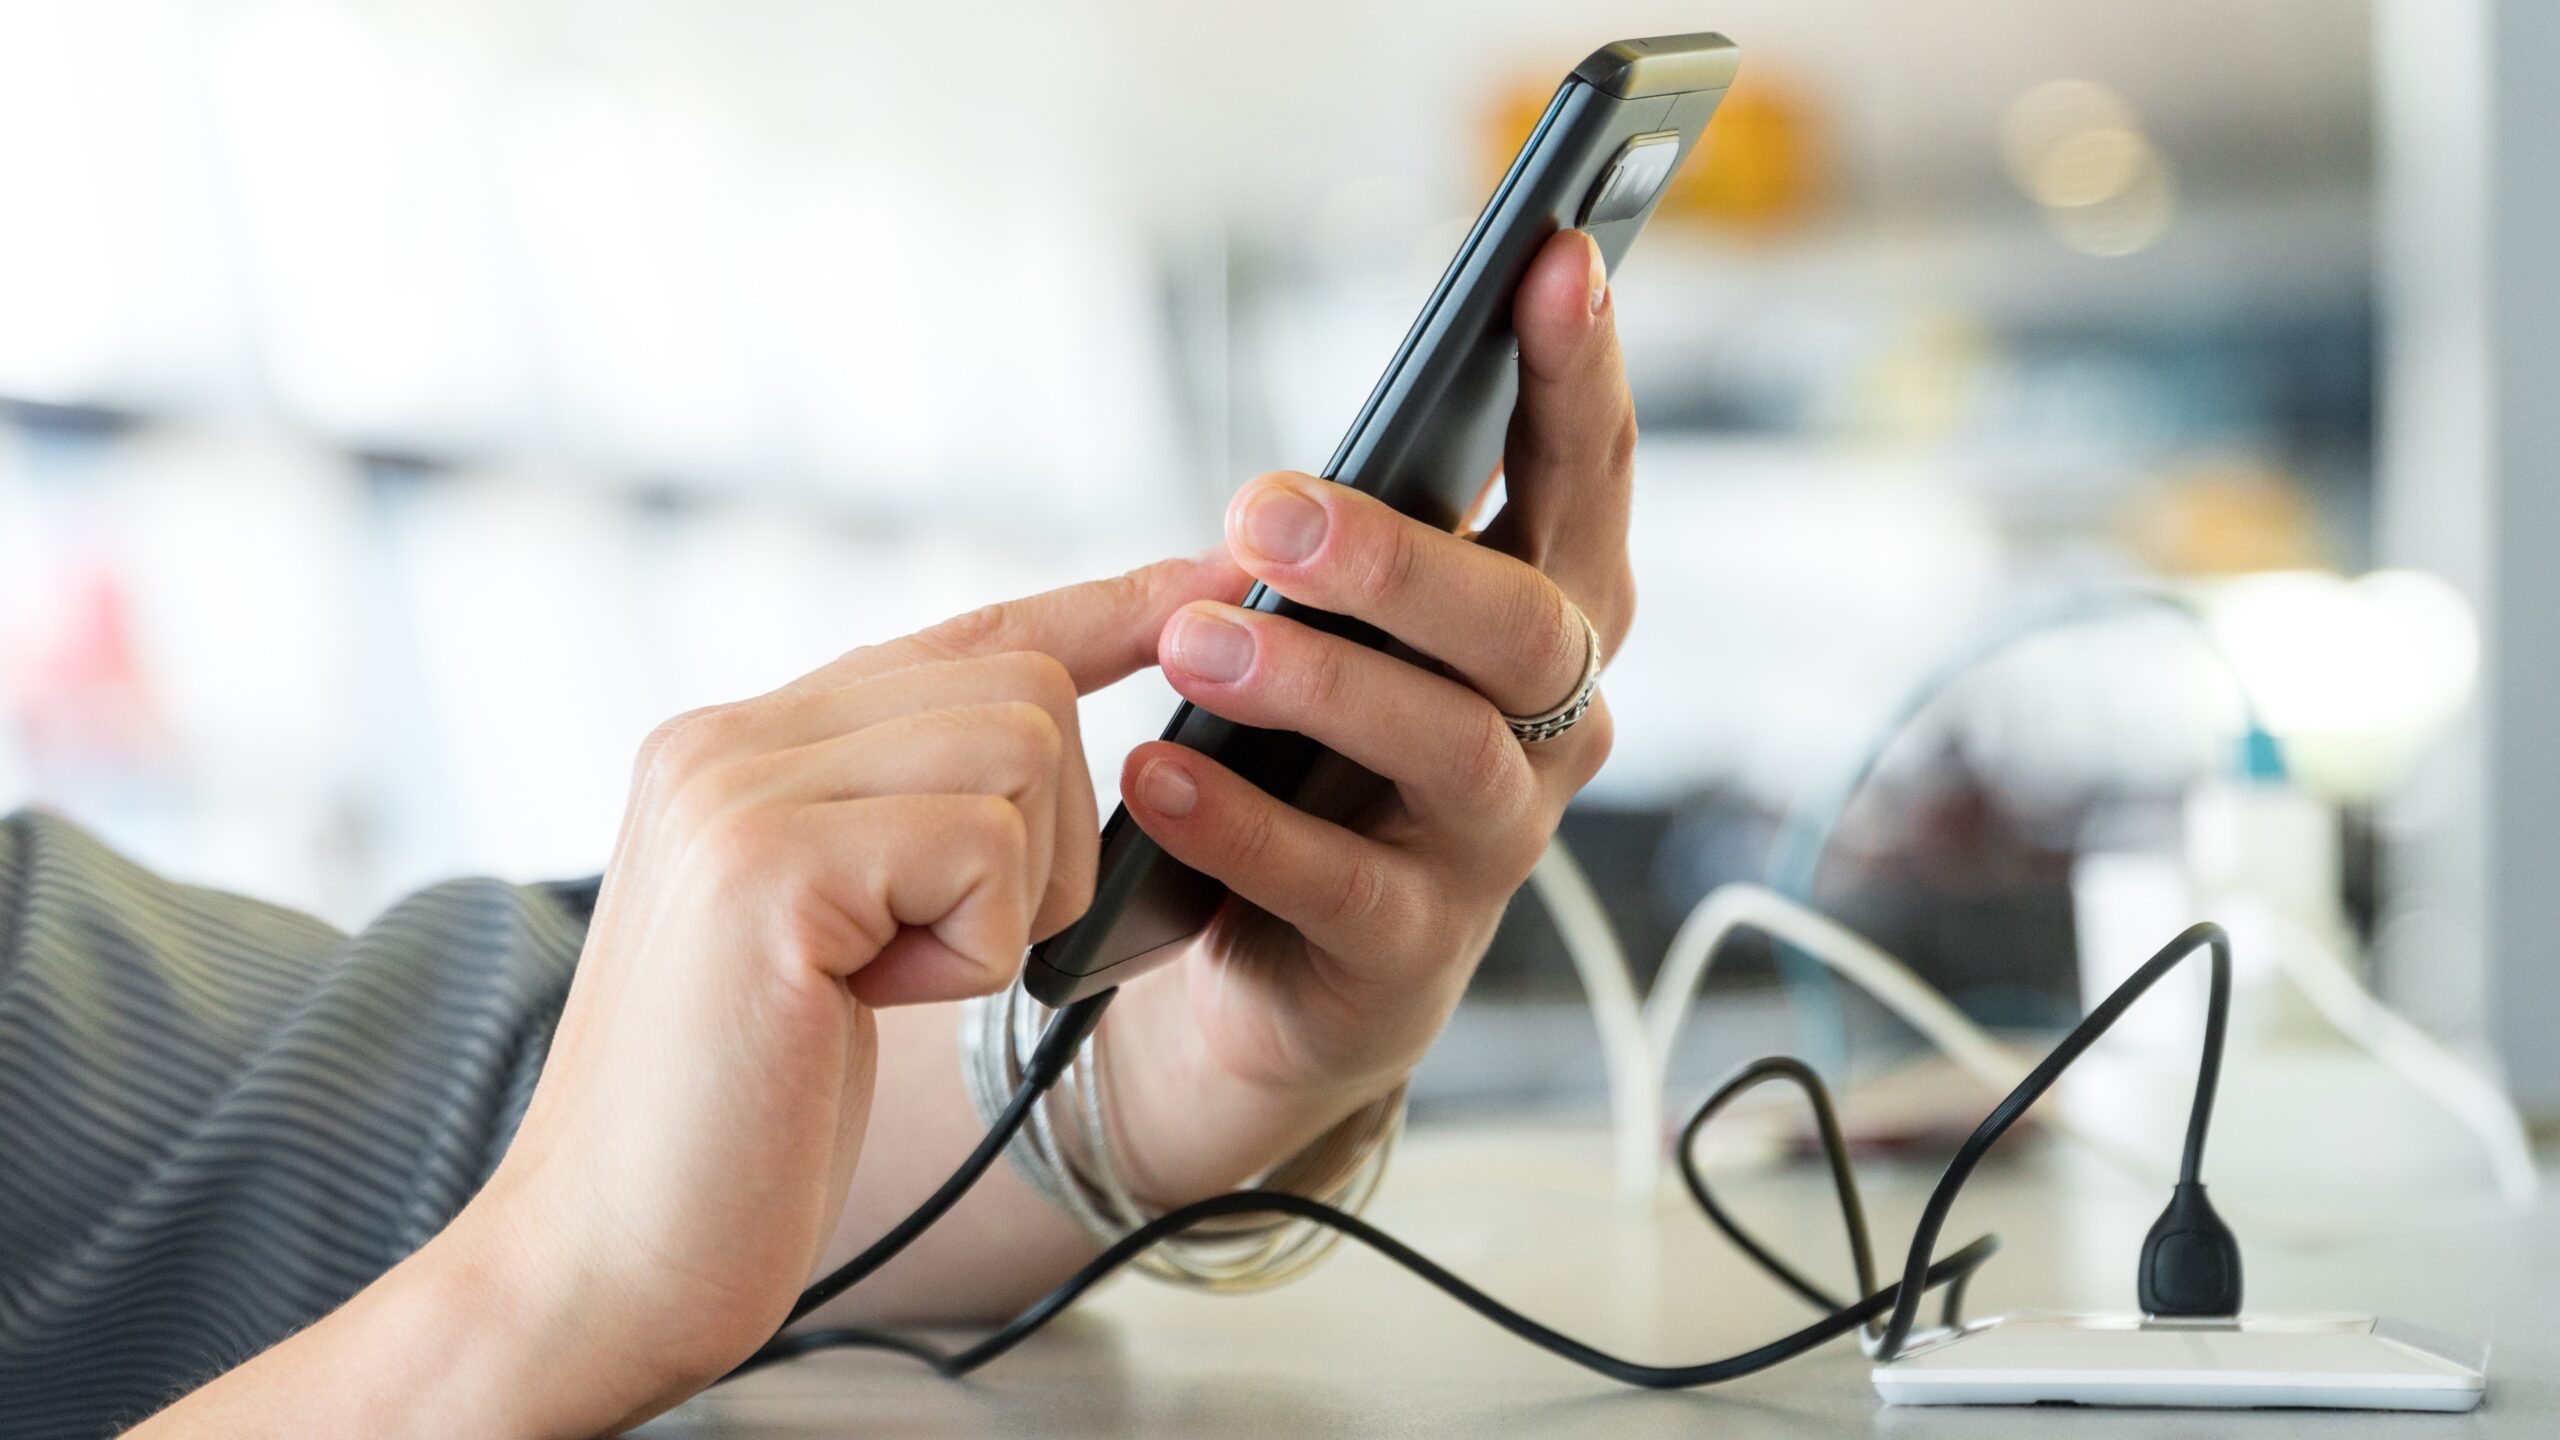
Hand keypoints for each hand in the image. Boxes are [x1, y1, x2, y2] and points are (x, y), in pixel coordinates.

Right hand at [372, 556, 1241, 1433]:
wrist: (605, 1258)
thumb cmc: (742, 1120)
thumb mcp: (837, 932)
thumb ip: (902, 818)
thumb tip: (1042, 737)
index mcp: (743, 743)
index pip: (962, 633)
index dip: (1098, 610)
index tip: (1207, 577)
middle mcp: (729, 736)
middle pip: (1022, 685)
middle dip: (1047, 835)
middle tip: (942, 951)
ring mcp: (737, 788)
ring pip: (1021, 748)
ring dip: (1009, 894)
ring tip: (890, 976)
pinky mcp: (766, 865)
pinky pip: (985, 844)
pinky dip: (973, 946)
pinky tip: (866, 1003)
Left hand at [1104, 229, 1636, 1195]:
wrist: (1278, 974)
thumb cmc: (1315, 763)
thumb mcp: (1341, 639)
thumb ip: (1353, 559)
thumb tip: (1285, 498)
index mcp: (1545, 615)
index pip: (1585, 477)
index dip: (1580, 372)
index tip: (1553, 256)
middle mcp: (1550, 724)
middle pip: (1528, 623)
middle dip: (1405, 556)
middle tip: (1263, 504)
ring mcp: (1492, 845)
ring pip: (1451, 748)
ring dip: (1321, 683)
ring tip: (1195, 642)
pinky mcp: (1413, 952)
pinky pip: (1342, 884)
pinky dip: (1247, 827)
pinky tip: (1158, 779)